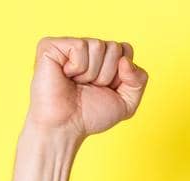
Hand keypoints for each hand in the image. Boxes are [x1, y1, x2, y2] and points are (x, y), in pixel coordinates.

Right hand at [26, 36, 148, 140]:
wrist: (65, 127)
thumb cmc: (90, 115)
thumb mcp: (127, 103)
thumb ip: (138, 81)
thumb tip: (125, 61)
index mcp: (103, 57)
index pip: (126, 49)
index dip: (121, 74)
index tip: (107, 88)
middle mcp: (87, 48)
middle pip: (115, 47)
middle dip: (107, 75)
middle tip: (89, 87)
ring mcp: (69, 45)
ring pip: (98, 46)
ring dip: (92, 73)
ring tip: (77, 83)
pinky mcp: (51, 45)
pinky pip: (79, 47)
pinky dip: (77, 67)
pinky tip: (66, 75)